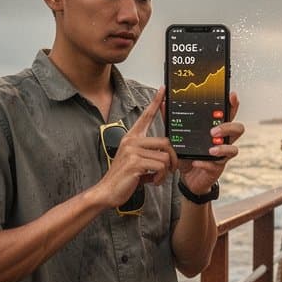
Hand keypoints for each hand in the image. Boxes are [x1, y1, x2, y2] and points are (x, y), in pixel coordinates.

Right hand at [98, 87, 176, 207]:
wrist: (108, 191)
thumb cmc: (124, 177)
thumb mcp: (137, 160)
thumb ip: (149, 152)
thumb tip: (168, 152)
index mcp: (132, 137)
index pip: (146, 116)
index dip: (155, 102)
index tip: (163, 89)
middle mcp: (131, 140)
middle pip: (165, 142)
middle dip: (172, 159)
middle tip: (170, 169)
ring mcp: (132, 151)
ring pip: (164, 157)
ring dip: (166, 171)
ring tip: (157, 178)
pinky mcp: (135, 162)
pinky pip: (160, 166)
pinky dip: (161, 177)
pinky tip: (153, 182)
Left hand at [175, 91, 244, 194]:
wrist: (187, 176)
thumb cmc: (187, 154)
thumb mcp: (179, 135)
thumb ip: (172, 120)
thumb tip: (163, 103)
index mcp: (216, 130)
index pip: (228, 115)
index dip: (232, 105)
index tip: (231, 96)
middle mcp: (222, 141)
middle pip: (238, 129)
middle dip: (228, 127)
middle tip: (214, 131)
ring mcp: (222, 155)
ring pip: (233, 149)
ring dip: (222, 147)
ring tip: (211, 149)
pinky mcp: (216, 168)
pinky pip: (215, 165)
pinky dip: (205, 163)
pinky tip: (196, 162)